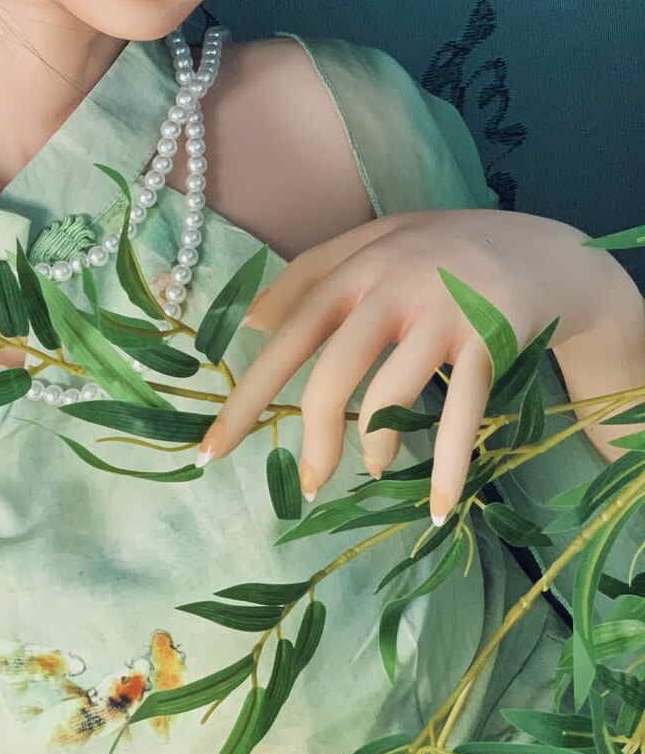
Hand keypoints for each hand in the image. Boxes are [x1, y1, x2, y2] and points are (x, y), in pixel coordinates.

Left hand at [194, 208, 641, 523]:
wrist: (541, 249)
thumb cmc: (440, 252)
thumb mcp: (373, 245)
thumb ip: (310, 275)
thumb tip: (249, 321)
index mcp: (356, 266)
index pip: (288, 333)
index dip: (249, 393)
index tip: (212, 450)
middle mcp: (393, 285)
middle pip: (335, 370)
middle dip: (315, 437)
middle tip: (308, 485)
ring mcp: (443, 312)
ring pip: (391, 394)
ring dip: (376, 446)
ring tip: (373, 468)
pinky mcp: (489, 340)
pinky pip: (460, 415)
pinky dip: (448, 468)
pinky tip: (439, 508)